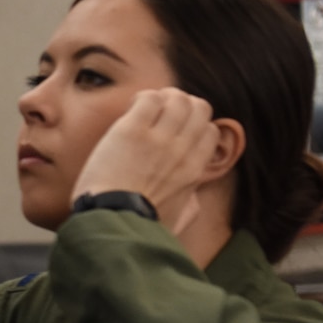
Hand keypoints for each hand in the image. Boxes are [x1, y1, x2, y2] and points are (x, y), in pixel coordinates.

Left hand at [74, 87, 234, 236]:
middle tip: (159, 111)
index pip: (210, 130)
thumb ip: (190, 204)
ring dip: (161, 97)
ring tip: (143, 108)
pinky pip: (149, 98)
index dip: (193, 124)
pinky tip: (130, 109)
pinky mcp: (133, 130)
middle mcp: (182, 151)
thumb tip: (193, 197)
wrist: (111, 220)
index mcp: (195, 170)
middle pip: (199, 107)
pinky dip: (141, 98)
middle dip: (181, 104)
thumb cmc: (139, 225)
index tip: (174, 128)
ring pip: (177, 98)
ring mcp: (159, 139)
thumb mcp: (178, 219)